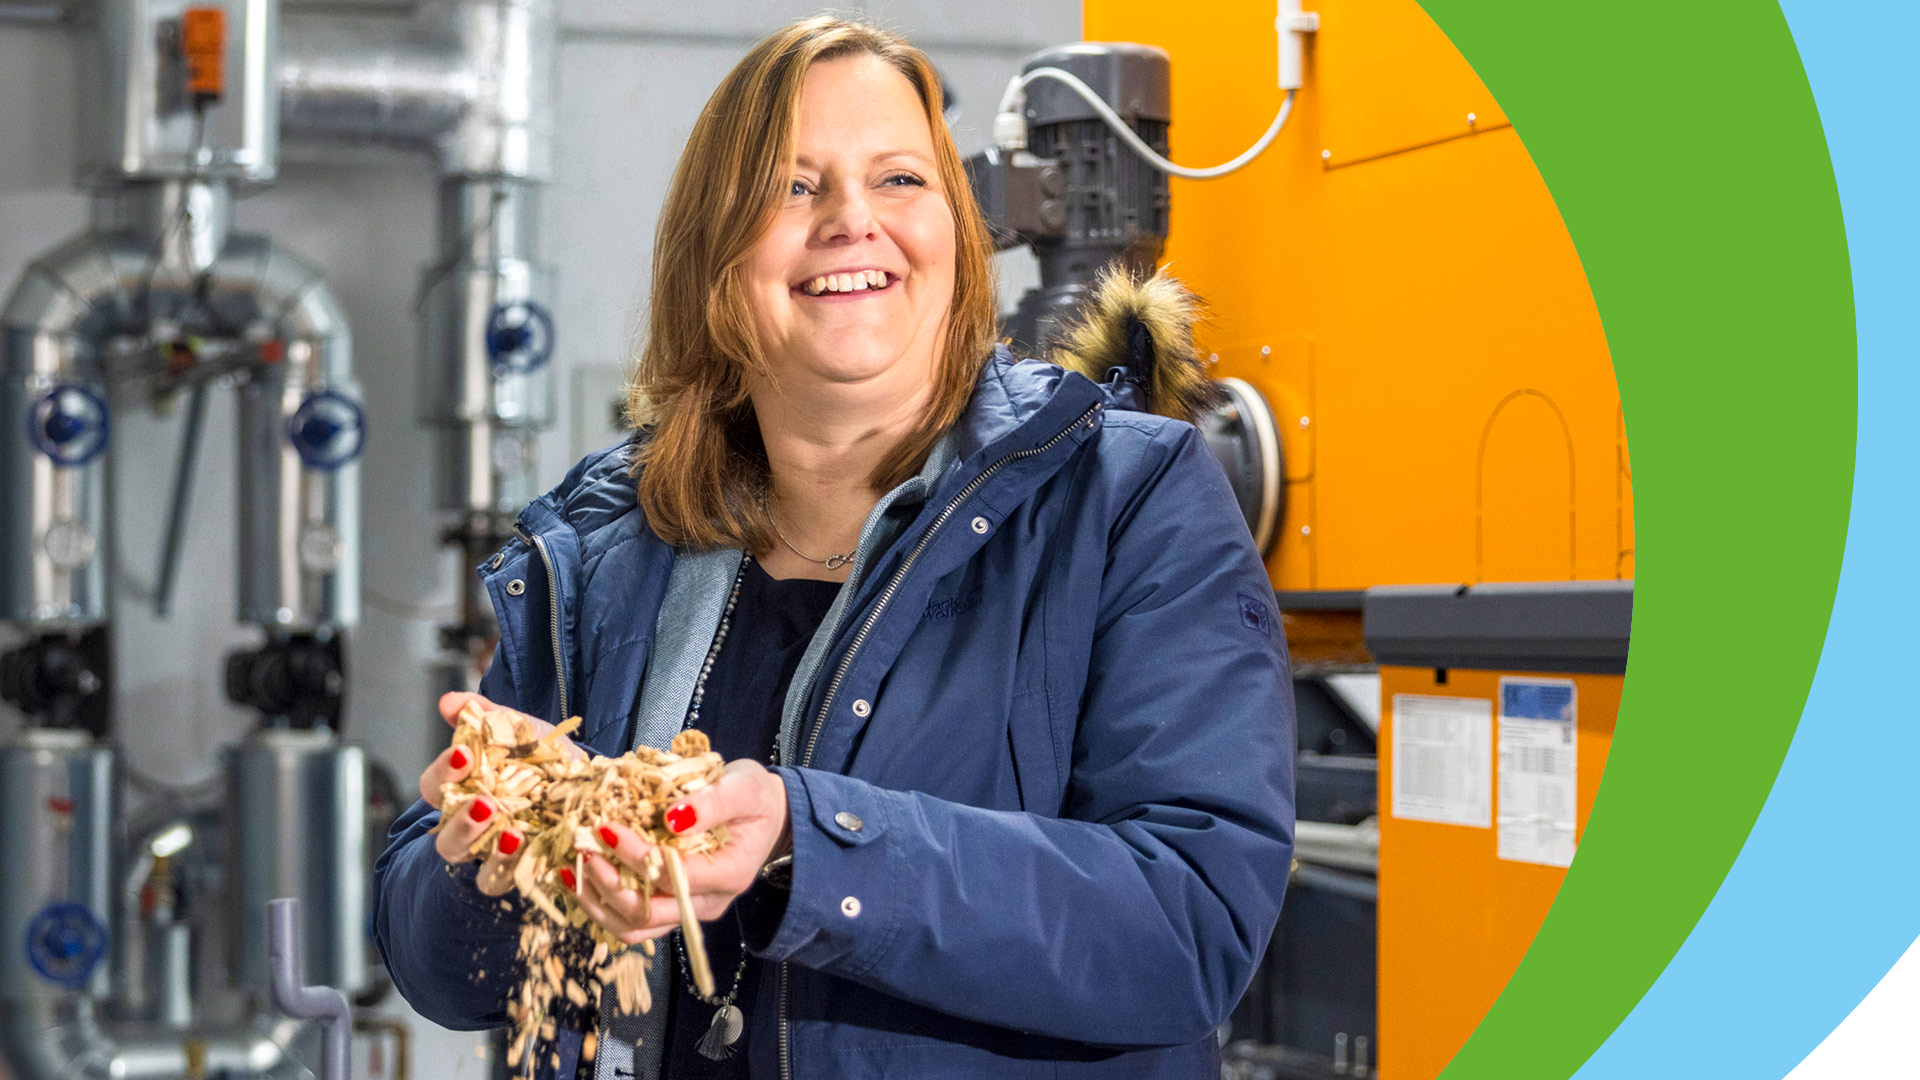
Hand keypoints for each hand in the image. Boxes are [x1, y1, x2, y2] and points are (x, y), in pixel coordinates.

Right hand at [419, 691, 582, 896]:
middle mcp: (469, 825)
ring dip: (487, 850)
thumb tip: (450, 702)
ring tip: (512, 833)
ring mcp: (490, 852)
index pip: (434, 785)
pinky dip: (512, 867)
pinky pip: (501, 880)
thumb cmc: (544, 759)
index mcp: (462, 789)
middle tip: (484, 803)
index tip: (464, 755)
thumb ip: (488, 716)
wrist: (588, 788)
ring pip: (472, 864)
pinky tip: (531, 849)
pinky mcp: (515, 871)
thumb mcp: (522, 731)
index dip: (443, 771)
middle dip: (460, 820)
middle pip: (444, 834)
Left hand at [569, 759, 790, 944]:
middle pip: (649, 913)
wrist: (768, 819)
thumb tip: (673, 818)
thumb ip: (713, 802)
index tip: (606, 826)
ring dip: (597, 904)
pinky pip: (634, 922)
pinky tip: (580, 881)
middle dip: (607, 884)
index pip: (672, 876)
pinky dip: (602, 906)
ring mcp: (690, 911)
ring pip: (636, 928)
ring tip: (569, 872)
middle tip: (582, 850)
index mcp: (729, 874)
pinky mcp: (673, 909)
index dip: (635, 856)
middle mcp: (708, 904)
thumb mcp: (744, 787)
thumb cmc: (756, 799)